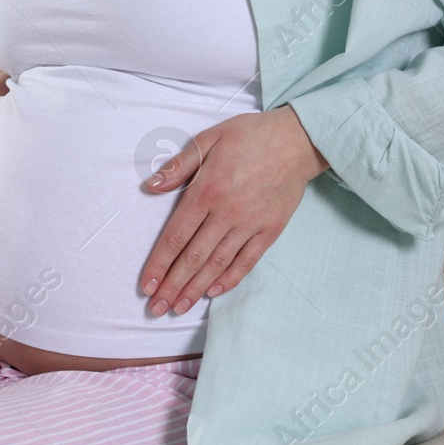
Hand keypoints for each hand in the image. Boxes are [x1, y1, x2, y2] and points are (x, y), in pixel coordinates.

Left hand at [139, 105, 328, 315]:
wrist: (297, 140)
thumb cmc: (249, 136)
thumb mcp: (208, 139)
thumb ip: (179, 166)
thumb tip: (150, 186)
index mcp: (207, 191)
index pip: (176, 235)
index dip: (159, 263)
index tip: (146, 285)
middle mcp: (227, 213)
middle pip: (194, 257)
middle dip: (172, 285)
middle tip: (157, 308)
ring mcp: (250, 224)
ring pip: (217, 264)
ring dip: (196, 288)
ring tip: (179, 307)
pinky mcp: (270, 230)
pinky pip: (247, 261)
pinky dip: (229, 279)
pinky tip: (214, 292)